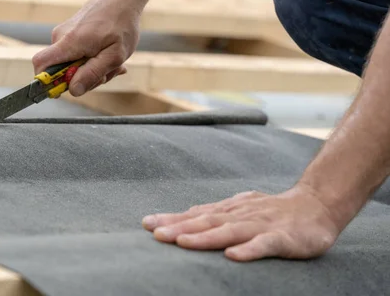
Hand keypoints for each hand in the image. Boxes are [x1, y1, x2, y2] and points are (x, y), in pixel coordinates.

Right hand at [32, 0, 139, 96]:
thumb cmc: (121, 23)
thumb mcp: (115, 55)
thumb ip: (93, 73)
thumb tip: (73, 90)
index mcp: (69, 42)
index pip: (40, 64)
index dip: (47, 82)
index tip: (67, 88)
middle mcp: (60, 37)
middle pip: (59, 71)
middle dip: (83, 78)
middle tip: (107, 72)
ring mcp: (63, 35)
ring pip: (70, 65)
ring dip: (91, 69)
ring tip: (111, 60)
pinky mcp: (69, 35)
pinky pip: (74, 56)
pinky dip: (91, 60)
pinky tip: (107, 54)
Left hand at [142, 184, 343, 261]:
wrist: (316, 205)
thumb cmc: (272, 211)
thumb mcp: (240, 209)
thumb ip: (215, 213)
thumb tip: (187, 215)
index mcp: (229, 211)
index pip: (195, 215)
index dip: (171, 219)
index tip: (146, 223)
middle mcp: (240, 215)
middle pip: (206, 221)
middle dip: (179, 227)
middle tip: (155, 233)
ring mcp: (260, 226)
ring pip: (229, 231)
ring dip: (205, 237)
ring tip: (182, 242)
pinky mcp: (282, 238)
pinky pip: (264, 245)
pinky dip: (249, 249)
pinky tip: (233, 256)